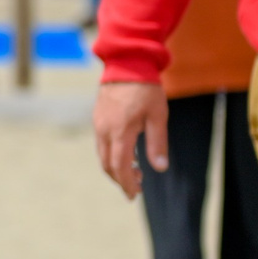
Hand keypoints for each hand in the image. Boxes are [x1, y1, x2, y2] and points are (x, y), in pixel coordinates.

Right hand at [92, 80, 167, 198]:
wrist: (126, 63)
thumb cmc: (146, 89)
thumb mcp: (158, 116)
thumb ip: (157, 143)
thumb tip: (159, 168)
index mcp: (120, 132)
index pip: (120, 166)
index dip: (127, 183)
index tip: (134, 195)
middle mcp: (104, 130)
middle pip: (107, 164)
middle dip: (120, 179)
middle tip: (136, 187)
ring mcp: (98, 124)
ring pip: (102, 155)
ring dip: (116, 167)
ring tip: (135, 171)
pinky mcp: (97, 118)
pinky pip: (101, 143)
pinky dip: (111, 154)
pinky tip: (126, 152)